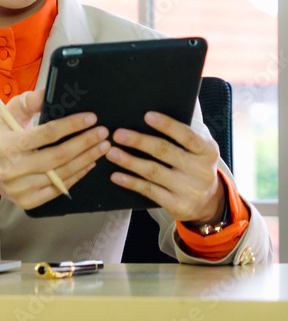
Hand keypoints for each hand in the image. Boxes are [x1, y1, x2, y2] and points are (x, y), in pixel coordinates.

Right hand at [0, 90, 110, 209]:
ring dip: (86, 160)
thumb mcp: (8, 113)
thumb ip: (30, 101)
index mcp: (6, 145)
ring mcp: (19, 188)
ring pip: (61, 175)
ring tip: (101, 147)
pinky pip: (58, 190)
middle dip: (85, 144)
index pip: (46, 135)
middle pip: (58, 157)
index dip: (71, 126)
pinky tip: (87, 164)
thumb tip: (51, 93)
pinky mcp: (27, 201)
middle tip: (102, 133)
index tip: (90, 118)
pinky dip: (76, 176)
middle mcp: (11, 169)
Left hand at [107, 111, 224, 223]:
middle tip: (117, 134)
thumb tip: (149, 119)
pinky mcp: (178, 205)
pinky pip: (149, 191)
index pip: (187, 135)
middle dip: (139, 141)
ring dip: (129, 161)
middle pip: (165, 152)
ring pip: (153, 172)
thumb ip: (182, 137)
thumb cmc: (194, 166)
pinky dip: (131, 182)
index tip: (147, 116)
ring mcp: (190, 190)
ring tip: (111, 153)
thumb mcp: (198, 151)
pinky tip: (116, 176)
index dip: (167, 125)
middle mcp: (201, 171)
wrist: (208, 202)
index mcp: (208, 151)